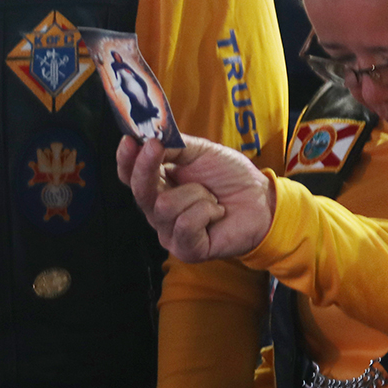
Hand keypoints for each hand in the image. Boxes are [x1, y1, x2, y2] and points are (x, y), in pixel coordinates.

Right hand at [116, 136, 275, 261]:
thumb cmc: (231, 177)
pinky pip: (185, 224)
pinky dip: (206, 211)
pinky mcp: (186, 250)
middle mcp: (159, 211)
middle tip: (155, 145)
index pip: (131, 176)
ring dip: (196, 194)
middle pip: (140, 192)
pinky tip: (217, 212)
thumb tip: (150, 138)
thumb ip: (175, 146)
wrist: (262, 200)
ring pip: (165, 206)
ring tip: (212, 196)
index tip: (129, 140)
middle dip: (146, 166)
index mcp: (160, 186)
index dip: (126, 159)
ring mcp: (170, 232)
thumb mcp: (202, 152)